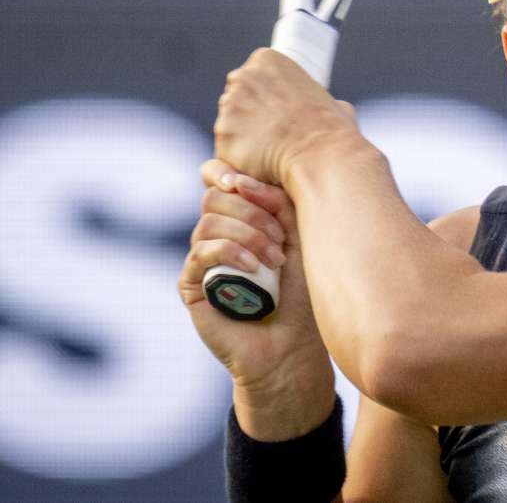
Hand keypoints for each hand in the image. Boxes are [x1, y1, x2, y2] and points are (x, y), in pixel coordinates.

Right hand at [179, 158, 334, 437]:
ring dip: (247, 233)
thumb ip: (279, 203)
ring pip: (209, 221)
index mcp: (241, 217)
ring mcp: (201, 259)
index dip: (230, 173)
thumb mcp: (301, 238)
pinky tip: (254, 267)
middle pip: (215, 196)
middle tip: (281, 238)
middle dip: (252, 210)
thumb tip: (247, 178)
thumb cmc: (303, 291)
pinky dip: (230, 252)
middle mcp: (216, 234)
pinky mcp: (191, 285)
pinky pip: (200, 253)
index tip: (251, 182)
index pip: (218, 177)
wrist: (294, 345)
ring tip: (275, 260)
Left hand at [213, 47, 358, 185]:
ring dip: (243, 136)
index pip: (255, 77)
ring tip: (270, 151)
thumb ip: (318, 99)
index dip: (266, 98)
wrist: (322, 155)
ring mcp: (229, 106)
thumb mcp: (332, 100)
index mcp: (266, 60)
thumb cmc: (332, 129)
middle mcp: (242, 77)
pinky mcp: (223, 135)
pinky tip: (261, 162)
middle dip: (250, 115)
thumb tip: (329, 109)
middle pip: (236, 97)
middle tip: (274, 135)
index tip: (280, 114)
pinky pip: (227, 148)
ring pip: (229, 123)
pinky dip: (240, 157)